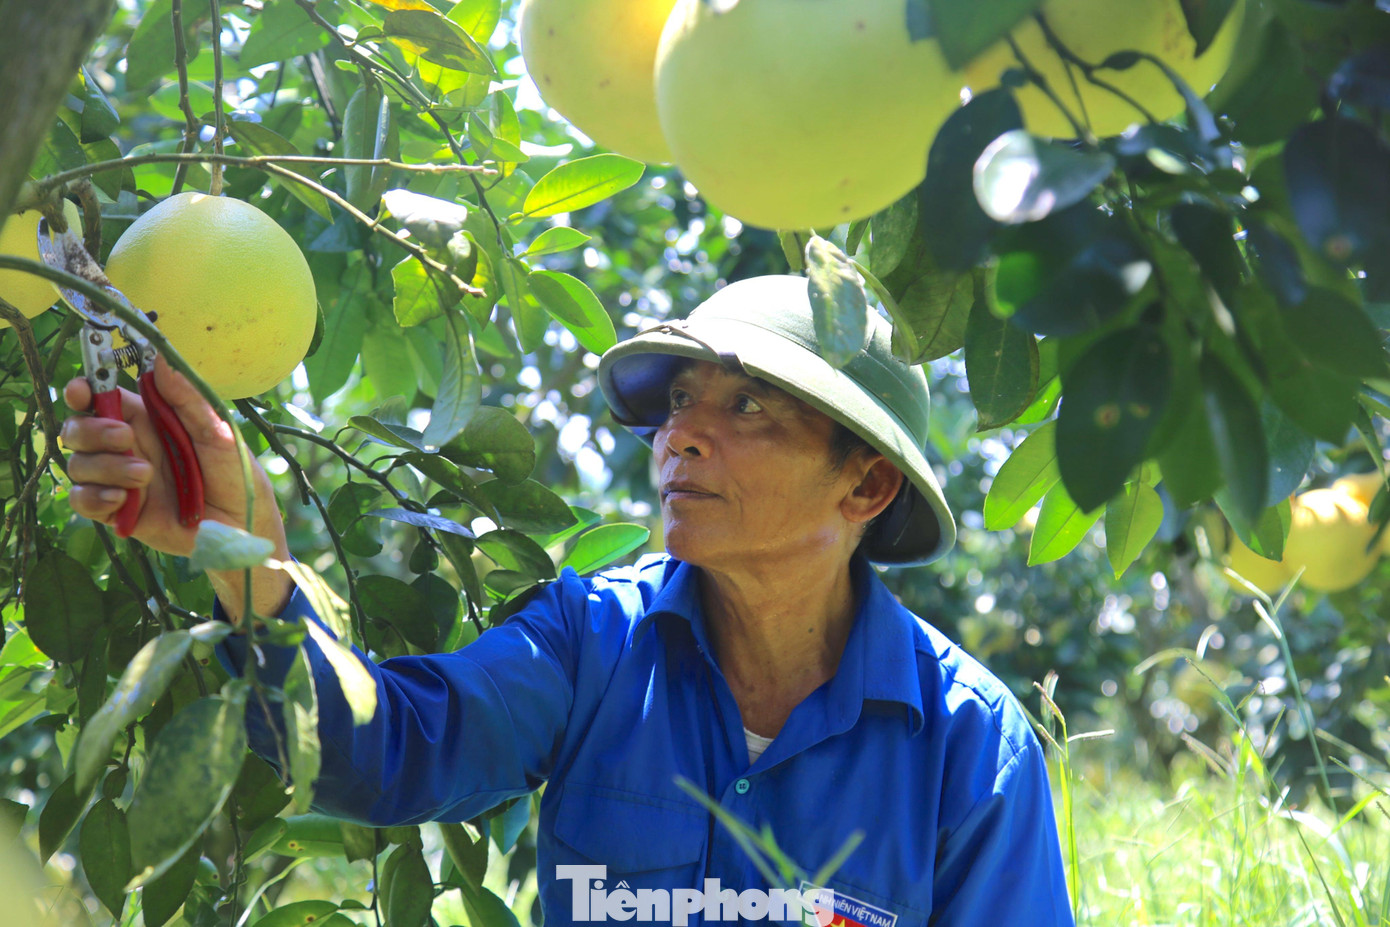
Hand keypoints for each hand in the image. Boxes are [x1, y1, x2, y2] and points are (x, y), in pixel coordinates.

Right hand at [63, 355, 292, 619]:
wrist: (242, 525)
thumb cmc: (235, 473)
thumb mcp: (217, 431)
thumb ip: (187, 398)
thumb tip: (160, 358)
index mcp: (147, 419)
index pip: (100, 397)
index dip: (83, 390)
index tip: (81, 390)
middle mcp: (127, 446)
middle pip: (78, 429)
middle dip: (92, 430)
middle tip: (126, 439)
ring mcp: (119, 479)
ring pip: (79, 464)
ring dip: (106, 467)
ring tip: (146, 476)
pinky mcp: (118, 511)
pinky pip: (83, 500)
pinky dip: (95, 497)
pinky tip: (123, 499)